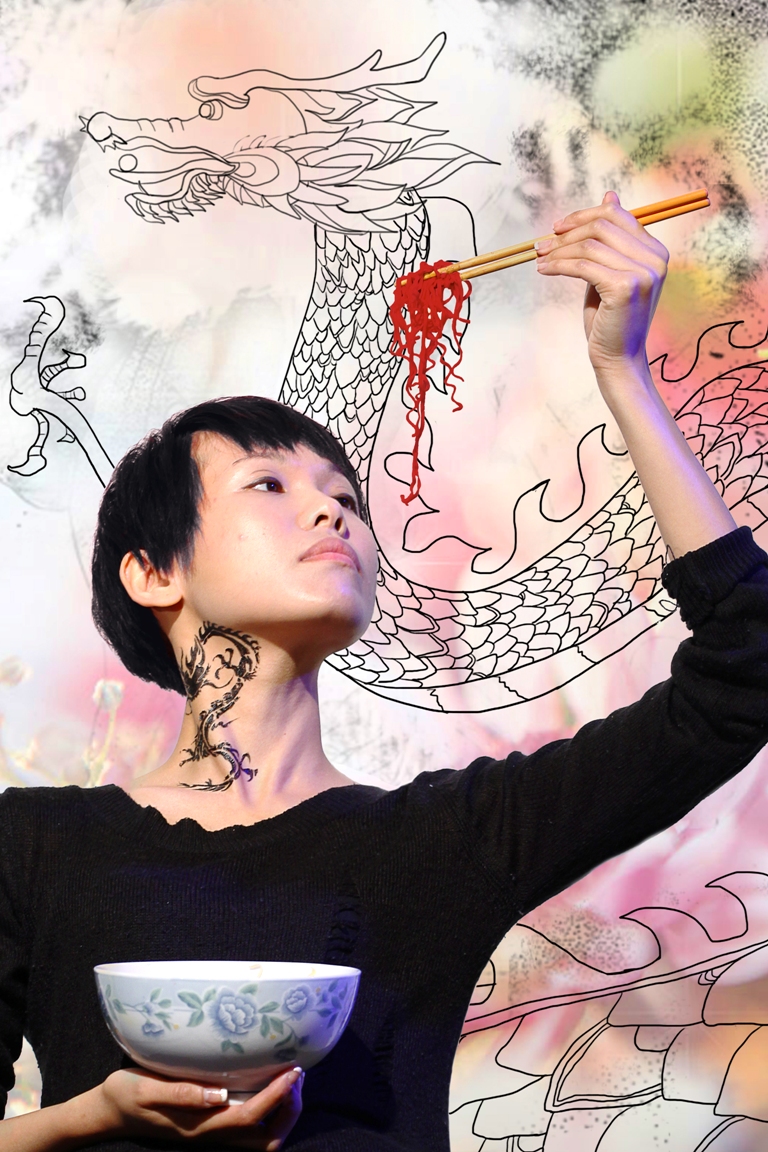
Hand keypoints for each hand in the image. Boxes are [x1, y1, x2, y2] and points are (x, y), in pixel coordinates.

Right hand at [92, 1066, 302, 1148]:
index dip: (277, 1096)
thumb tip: (218, 1093)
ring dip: (284, 1113)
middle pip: (266, 1139)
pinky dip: (271, 1110)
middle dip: (290, 1110)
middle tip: (296, 1075)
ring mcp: (214, 1133)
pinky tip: (269, 1082)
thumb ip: (181, 1092)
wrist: (111, 1112)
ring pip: (262, 1139)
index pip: (250, 1116)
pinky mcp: (213, 1126)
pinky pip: (252, 1129)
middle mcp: (212, 1135)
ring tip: (289, 1079)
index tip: (293, 1069)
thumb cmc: (127, 1095)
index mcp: (200, 1125)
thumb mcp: (145, 1089)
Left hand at [535, 190, 668, 381]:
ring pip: (590, 245)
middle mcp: (655, 258)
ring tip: (540, 259)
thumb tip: (609, 195)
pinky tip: (544, 270)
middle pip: (602, 225)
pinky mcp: (625, 287)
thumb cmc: (611, 317)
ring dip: (558, 250)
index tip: (558, 228)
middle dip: (566, 233)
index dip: (583, 216)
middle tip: (541, 245)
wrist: (618, 358)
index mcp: (655, 250)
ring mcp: (643, 272)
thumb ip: (609, 239)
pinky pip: (583, 265)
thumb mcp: (610, 270)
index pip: (617, 215)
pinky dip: (559, 265)